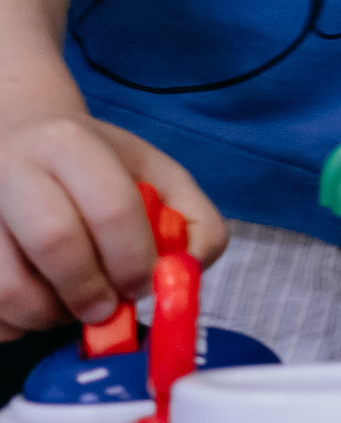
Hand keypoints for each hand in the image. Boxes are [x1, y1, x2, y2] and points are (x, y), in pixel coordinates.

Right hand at [0, 113, 224, 338]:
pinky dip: (15, 325)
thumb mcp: (159, 175)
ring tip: (70, 306)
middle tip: (105, 308)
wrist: (24, 143)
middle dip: (89, 289)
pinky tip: (38, 305)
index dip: (134, 258)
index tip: (141, 284)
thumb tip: (186, 274)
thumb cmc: (101, 169)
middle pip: (54, 241)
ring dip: (48, 315)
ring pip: (8, 286)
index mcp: (72, 145)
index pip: (110, 207)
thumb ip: (194, 222)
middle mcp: (13, 169)